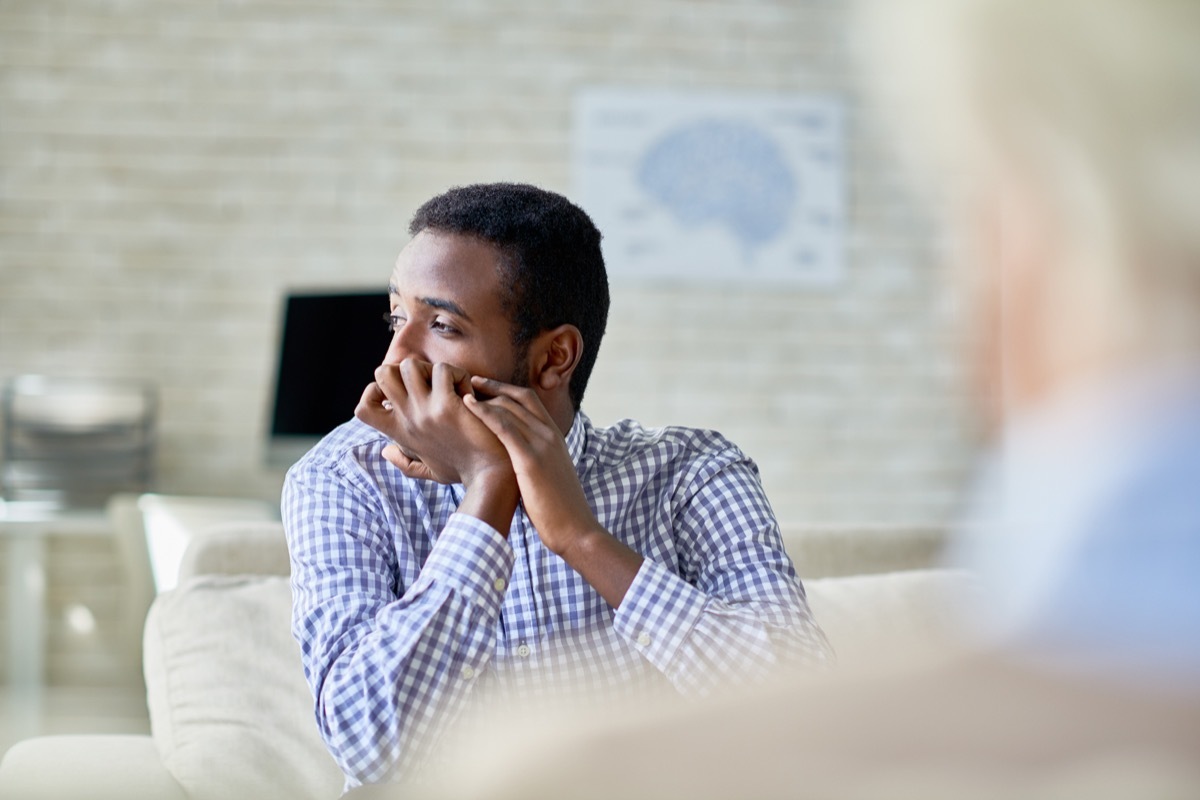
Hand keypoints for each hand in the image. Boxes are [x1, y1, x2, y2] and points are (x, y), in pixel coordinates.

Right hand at [355, 359, 511, 487]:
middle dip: (404, 368)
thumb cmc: (465, 469)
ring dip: (432, 368)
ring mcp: (425, 412)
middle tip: (429, 383)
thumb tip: (385, 451)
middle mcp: (408, 420)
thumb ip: (404, 463)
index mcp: (401, 433)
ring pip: (410, 364)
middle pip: (382, 373)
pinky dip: (459, 375)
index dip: (374, 392)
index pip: (362, 409)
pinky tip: (470, 392)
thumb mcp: (430, 469)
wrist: (491, 474)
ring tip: (449, 385)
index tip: (400, 395)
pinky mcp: (447, 406)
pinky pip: (443, 370)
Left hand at [462, 377, 600, 556]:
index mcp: (555, 437)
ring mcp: (542, 444)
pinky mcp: (531, 458)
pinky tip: (468, 405)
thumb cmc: (558, 510)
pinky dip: (484, 411)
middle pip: (519, 398)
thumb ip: (533, 462)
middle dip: (493, 387)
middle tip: (469, 381)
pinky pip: (504, 425)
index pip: (530, 401)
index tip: (485, 387)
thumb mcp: (547, 476)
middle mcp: (550, 434)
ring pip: (510, 407)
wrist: (575, 529)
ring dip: (484, 395)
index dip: (506, 390)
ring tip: (462, 390)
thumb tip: (512, 464)